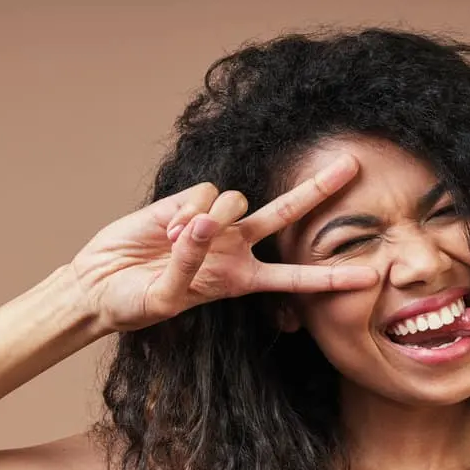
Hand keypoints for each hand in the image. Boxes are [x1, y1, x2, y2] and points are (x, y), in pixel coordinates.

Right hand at [68, 154, 374, 332]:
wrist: (99, 285)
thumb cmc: (136, 302)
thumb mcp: (167, 300)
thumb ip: (189, 265)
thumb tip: (204, 223)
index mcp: (241, 279)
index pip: (295, 278)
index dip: (331, 277)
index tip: (370, 277)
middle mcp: (235, 246)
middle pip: (287, 213)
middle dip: (319, 190)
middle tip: (352, 166)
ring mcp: (213, 221)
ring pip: (238, 199)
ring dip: (214, 219)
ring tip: (179, 241)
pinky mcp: (186, 200)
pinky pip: (203, 194)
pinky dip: (186, 211)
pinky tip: (166, 229)